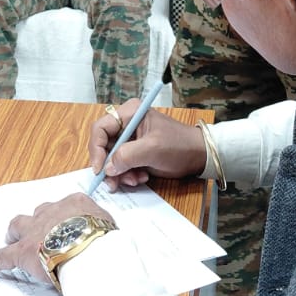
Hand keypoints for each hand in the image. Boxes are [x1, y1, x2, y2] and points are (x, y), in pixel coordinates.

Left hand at [0, 193, 107, 279]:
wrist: (87, 246)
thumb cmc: (102, 237)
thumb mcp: (109, 226)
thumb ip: (103, 227)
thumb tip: (107, 240)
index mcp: (75, 204)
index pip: (67, 207)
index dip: (65, 218)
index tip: (67, 225)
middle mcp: (52, 212)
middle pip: (40, 212)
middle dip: (37, 221)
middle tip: (38, 232)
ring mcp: (35, 229)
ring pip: (19, 225)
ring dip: (15, 232)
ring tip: (11, 239)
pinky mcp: (22, 251)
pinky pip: (3, 256)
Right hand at [89, 99, 205, 188]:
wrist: (198, 156)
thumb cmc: (179, 145)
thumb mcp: (152, 149)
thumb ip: (127, 156)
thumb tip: (108, 168)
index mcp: (129, 113)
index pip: (100, 128)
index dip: (96, 149)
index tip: (100, 169)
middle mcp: (126, 124)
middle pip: (103, 146)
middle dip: (109, 166)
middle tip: (113, 182)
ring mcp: (130, 140)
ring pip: (111, 159)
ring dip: (119, 174)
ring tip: (134, 180)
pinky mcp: (134, 154)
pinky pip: (121, 166)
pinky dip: (127, 175)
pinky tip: (141, 178)